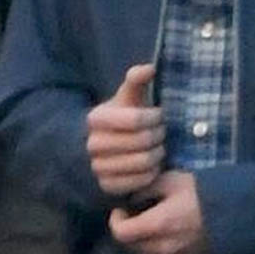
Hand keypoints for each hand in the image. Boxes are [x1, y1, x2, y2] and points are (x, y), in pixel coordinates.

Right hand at [86, 64, 164, 194]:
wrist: (105, 148)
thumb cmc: (124, 117)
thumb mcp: (128, 97)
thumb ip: (136, 80)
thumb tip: (150, 67)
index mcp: (96, 118)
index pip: (136, 119)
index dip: (154, 117)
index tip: (158, 115)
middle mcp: (92, 144)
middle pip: (142, 141)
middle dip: (158, 136)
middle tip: (162, 133)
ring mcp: (98, 167)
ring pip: (143, 162)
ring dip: (158, 155)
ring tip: (159, 148)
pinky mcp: (107, 186)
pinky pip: (140, 181)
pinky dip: (152, 173)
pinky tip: (152, 164)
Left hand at [109, 171, 208, 253]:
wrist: (237, 213)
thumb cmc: (203, 193)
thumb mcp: (172, 180)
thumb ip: (147, 189)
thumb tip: (132, 199)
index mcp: (156, 225)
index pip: (121, 233)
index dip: (115, 221)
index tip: (121, 209)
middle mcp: (162, 247)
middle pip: (131, 247)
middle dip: (126, 231)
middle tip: (133, 214)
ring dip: (140, 242)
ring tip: (148, 225)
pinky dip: (155, 249)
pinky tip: (165, 233)